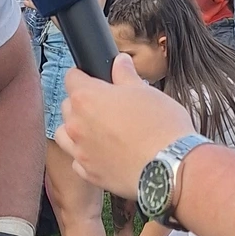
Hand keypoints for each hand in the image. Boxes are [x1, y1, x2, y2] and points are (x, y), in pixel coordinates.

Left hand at [55, 54, 197, 194]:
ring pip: (65, 134)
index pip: (72, 77)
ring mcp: (80, 151)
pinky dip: (86, 155)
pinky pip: (77, 161)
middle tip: (106, 106)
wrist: (170, 167)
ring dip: (77, 129)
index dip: (84, 76)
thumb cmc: (161, 126)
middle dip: (82, 103)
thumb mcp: (146, 91)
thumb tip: (120, 62)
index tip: (94, 79)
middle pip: (67, 106)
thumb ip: (126, 75)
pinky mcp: (89, 173)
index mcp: (87, 98)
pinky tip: (104, 153)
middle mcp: (77, 124)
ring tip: (99, 130)